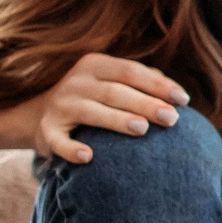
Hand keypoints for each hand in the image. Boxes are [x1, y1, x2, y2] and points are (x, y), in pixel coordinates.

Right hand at [23, 53, 190, 163]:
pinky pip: (59, 141)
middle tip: (171, 118)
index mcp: (95, 66)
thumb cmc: (91, 99)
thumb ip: (140, 83)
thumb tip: (176, 94)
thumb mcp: (110, 83)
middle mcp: (76, 82)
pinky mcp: (46, 131)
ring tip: (142, 129)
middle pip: (115, 91)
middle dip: (145, 104)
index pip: (131, 71)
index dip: (158, 85)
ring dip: (117, 120)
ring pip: (91, 112)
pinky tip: (87, 157)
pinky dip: (71, 149)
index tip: (184, 100)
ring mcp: (60, 106)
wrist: (38, 114)